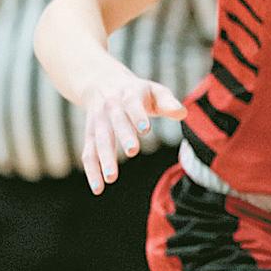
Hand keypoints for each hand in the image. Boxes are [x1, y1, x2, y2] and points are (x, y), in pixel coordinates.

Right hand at [81, 74, 185, 194]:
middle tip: (133, 151)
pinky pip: (88, 153)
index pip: (133, 105)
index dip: (138, 116)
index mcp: (128, 95)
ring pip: (98, 140)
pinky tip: (98, 188)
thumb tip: (182, 113)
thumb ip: (168, 102)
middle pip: (115, 122)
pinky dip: (91, 170)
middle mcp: (110, 108)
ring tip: (111, 178)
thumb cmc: (137, 91)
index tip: (145, 129)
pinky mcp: (90, 135)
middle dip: (123, 136)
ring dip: (104, 159)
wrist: (101, 81)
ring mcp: (97, 122)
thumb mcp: (154, 91)